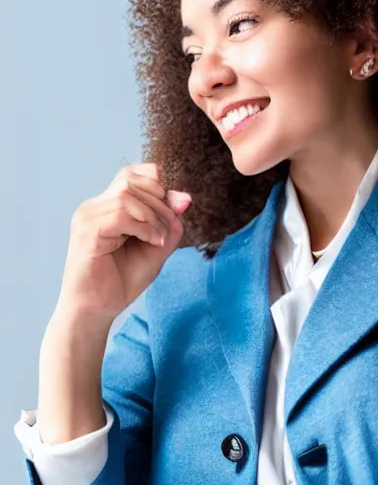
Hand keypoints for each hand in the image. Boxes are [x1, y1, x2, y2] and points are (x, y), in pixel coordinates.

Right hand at [55, 163, 191, 323]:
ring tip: (159, 240)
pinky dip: (144, 228)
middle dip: (160, 203)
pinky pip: (120, 216)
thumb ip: (170, 222)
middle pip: (131, 181)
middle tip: (167, 231)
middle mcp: (93, 207)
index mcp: (107, 206)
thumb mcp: (157, 246)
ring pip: (126, 196)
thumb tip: (185, 198)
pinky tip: (152, 243)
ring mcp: (87, 219)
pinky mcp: (86, 234)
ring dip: (153, 217)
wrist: (97, 311)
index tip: (172, 209)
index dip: (156, 183)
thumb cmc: (122, 280)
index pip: (131, 173)